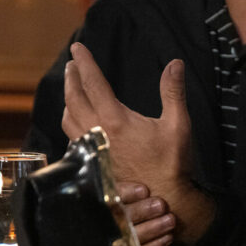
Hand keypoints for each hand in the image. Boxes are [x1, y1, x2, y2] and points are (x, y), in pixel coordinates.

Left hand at [62, 42, 212, 241]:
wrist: (163, 198)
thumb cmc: (172, 162)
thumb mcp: (178, 124)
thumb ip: (173, 91)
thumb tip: (175, 63)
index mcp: (115, 120)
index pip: (93, 83)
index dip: (85, 62)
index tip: (77, 47)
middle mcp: (97, 133)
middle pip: (74, 98)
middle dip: (72, 77)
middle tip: (73, 64)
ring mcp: (91, 149)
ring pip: (68, 118)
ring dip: (68, 99)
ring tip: (72, 89)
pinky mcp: (92, 162)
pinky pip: (71, 136)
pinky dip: (70, 121)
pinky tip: (76, 121)